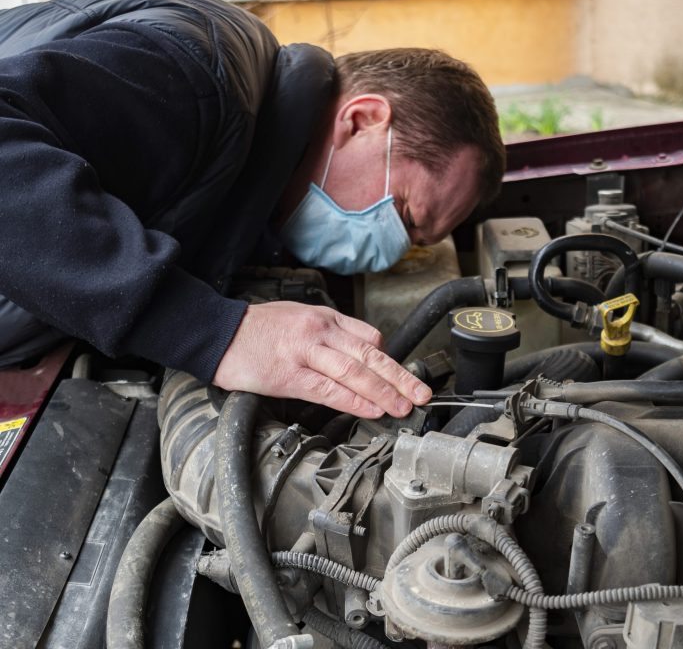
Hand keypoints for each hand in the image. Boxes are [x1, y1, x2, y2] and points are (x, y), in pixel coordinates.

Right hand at [213, 301, 431, 417]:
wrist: (216, 332)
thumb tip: (355, 356)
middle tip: (422, 394)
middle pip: (371, 355)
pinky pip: (329, 389)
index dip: (390, 360)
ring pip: (355, 372)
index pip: (369, 337)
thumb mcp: (298, 319)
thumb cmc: (255, 330)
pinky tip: (371, 410)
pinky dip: (354, 401)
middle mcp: (320, 331)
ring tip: (403, 407)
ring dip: (384, 392)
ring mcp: (305, 351)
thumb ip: (327, 336)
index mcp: (324, 318)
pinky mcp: (289, 374)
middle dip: (400, 377)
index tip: (404, 377)